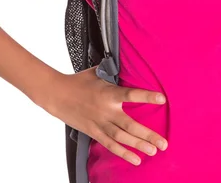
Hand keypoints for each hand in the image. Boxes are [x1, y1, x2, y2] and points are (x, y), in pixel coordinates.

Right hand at [42, 67, 168, 166]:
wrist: (57, 95)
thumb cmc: (79, 81)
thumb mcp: (98, 72)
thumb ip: (113, 71)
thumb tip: (126, 61)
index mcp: (108, 93)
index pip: (131, 94)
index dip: (146, 96)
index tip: (162, 99)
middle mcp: (105, 111)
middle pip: (129, 125)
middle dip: (147, 135)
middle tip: (163, 143)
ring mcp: (99, 123)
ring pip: (121, 138)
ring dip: (138, 145)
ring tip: (154, 151)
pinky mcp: (93, 132)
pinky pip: (109, 145)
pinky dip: (122, 153)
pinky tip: (135, 159)